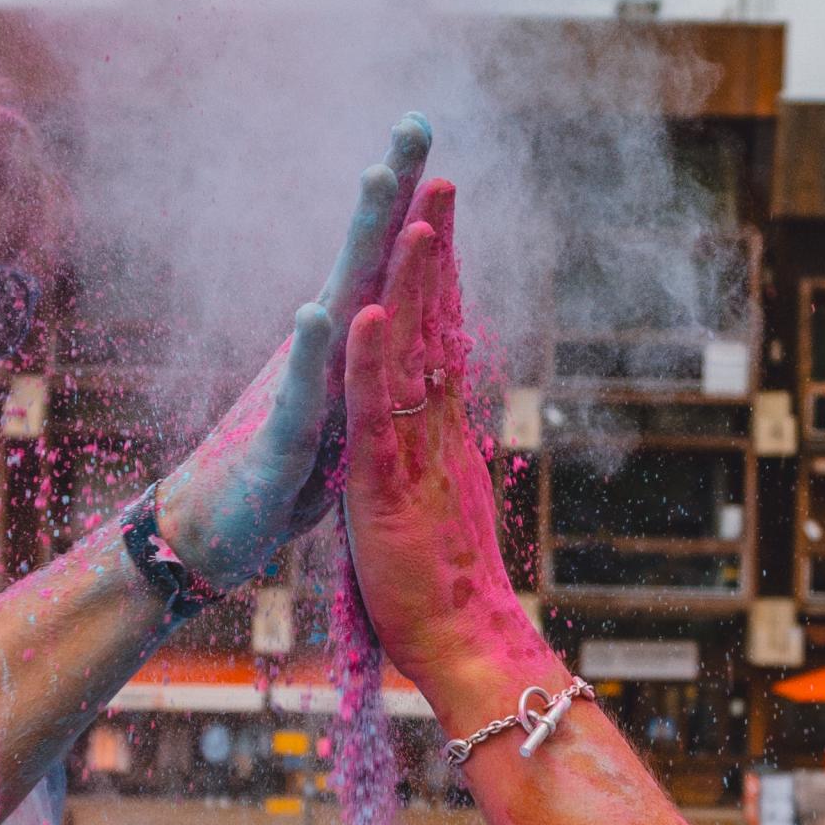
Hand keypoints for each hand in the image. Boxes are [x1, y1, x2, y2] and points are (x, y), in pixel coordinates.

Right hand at [156, 119, 431, 591]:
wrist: (209, 533)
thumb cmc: (280, 466)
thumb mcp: (339, 405)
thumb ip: (363, 358)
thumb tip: (387, 309)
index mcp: (342, 346)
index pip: (381, 260)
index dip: (405, 197)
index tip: (422, 123)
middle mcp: (319, 352)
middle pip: (361, 258)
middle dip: (388, 188)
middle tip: (413, 122)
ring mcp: (297, 389)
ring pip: (337, 306)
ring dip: (358, 242)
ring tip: (375, 178)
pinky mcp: (280, 443)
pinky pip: (300, 394)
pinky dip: (312, 354)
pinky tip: (319, 310)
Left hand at [342, 180, 552, 706]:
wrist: (461, 644)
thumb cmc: (442, 589)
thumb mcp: (437, 504)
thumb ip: (438, 462)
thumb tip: (447, 438)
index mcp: (438, 430)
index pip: (439, 335)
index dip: (438, 275)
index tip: (439, 216)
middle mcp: (434, 427)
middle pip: (435, 322)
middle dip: (436, 249)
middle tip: (441, 179)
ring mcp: (412, 449)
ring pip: (411, 352)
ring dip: (410, 282)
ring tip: (413, 216)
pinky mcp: (384, 480)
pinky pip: (372, 410)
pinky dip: (369, 357)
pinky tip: (362, 307)